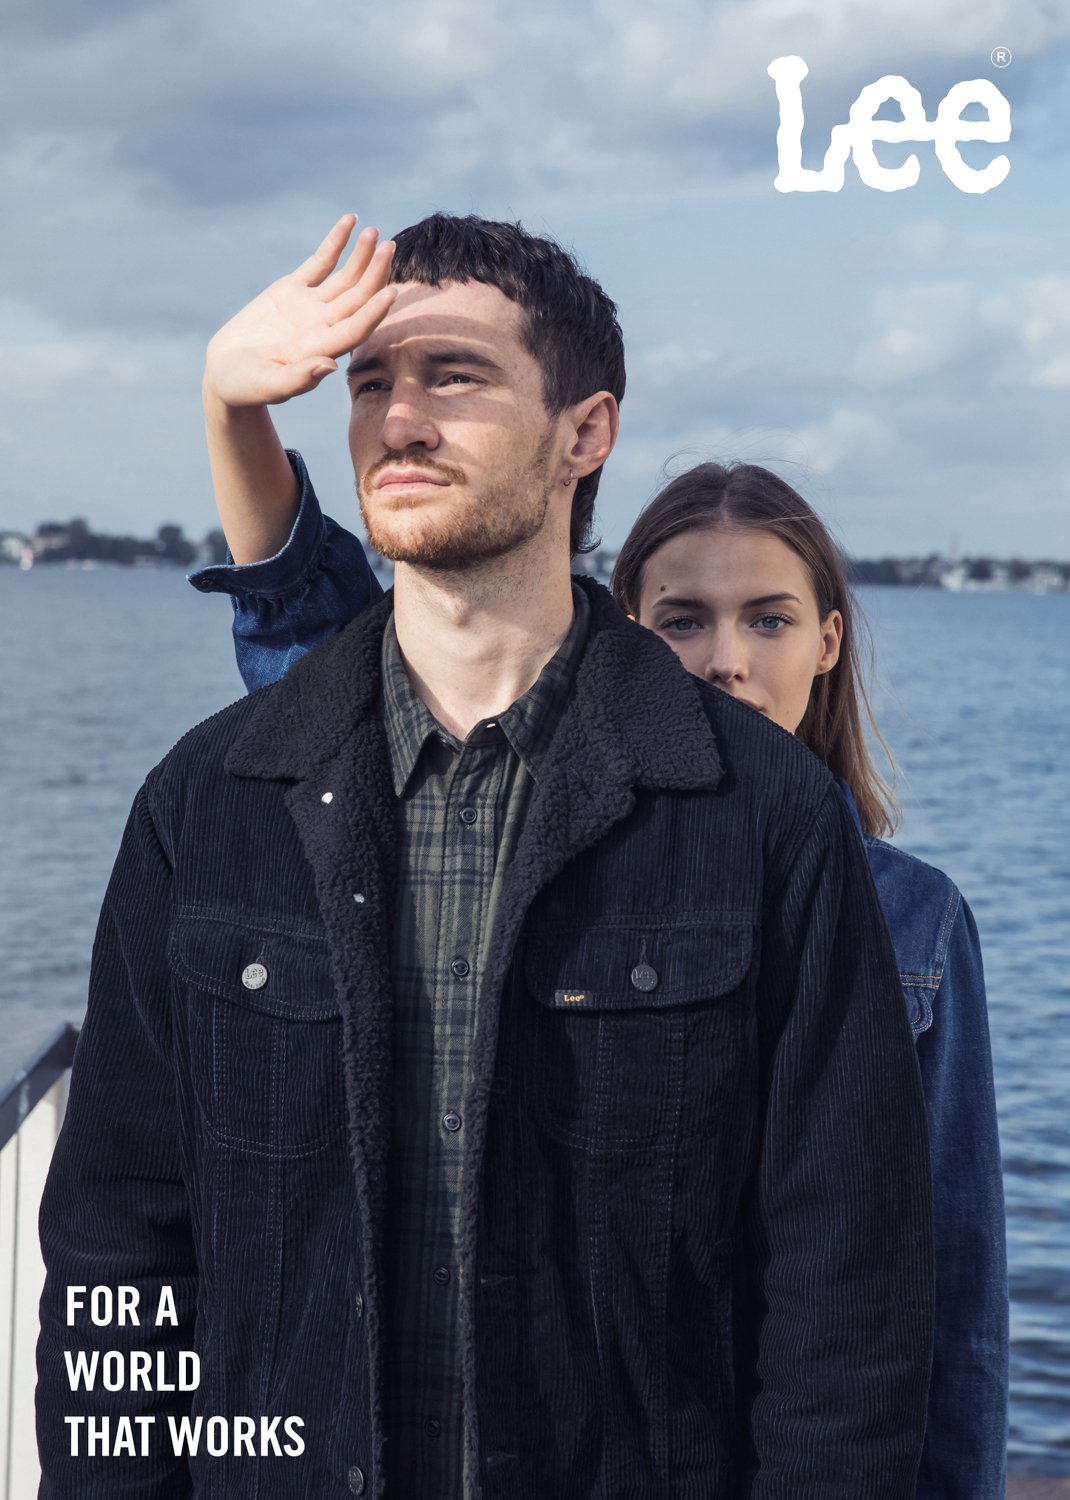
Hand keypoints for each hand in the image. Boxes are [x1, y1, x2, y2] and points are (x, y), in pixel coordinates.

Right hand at [204, 216, 396, 407]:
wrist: (227, 372)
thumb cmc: (246, 387)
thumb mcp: (268, 385)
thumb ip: (298, 379)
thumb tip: (330, 366)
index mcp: (321, 350)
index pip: (355, 329)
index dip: (373, 313)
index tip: (392, 292)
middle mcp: (323, 327)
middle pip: (358, 298)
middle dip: (374, 274)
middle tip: (389, 248)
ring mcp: (311, 307)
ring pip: (344, 278)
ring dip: (361, 257)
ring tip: (374, 233)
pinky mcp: (293, 290)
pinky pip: (320, 262)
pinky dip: (335, 243)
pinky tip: (350, 221)